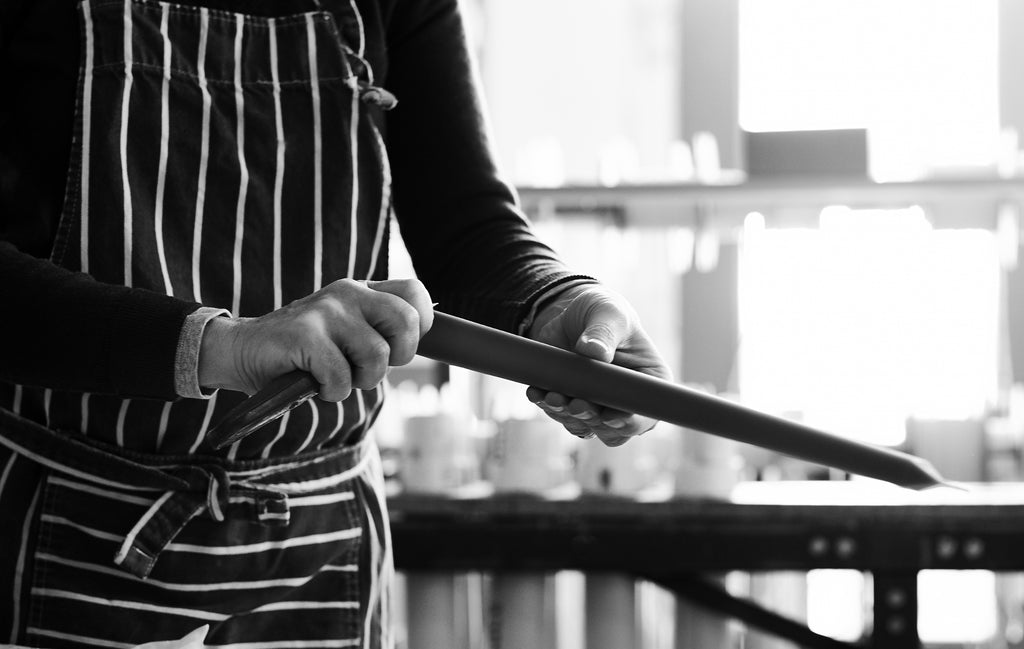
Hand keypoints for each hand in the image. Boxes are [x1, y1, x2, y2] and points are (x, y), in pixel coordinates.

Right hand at [198, 278, 433, 400]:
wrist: (242, 351)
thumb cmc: (302, 352)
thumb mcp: (346, 334)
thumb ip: (377, 332)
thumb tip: (416, 346)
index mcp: (361, 290)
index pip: (414, 292)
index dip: (420, 325)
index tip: (398, 348)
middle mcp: (347, 293)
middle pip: (407, 321)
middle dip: (397, 356)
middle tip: (369, 367)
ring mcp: (325, 311)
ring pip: (376, 356)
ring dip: (359, 381)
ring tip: (335, 377)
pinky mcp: (304, 334)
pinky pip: (342, 375)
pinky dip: (332, 391)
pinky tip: (315, 384)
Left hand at [525, 284, 671, 445]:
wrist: (571, 313)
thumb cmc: (602, 310)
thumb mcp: (607, 313)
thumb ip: (603, 332)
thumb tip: (593, 351)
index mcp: (650, 380)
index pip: (647, 413)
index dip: (629, 422)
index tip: (608, 417)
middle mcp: (627, 399)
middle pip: (613, 430)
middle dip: (592, 420)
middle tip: (576, 404)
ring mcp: (598, 404)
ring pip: (584, 426)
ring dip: (566, 416)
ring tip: (553, 396)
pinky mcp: (572, 402)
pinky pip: (560, 415)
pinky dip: (548, 406)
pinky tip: (538, 392)